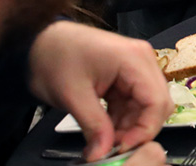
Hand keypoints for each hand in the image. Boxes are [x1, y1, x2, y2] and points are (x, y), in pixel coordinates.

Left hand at [27, 22, 171, 161]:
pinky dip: (121, 118)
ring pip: (146, 106)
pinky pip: (134, 102)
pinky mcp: (127, 75)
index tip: (122, 148)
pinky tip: (104, 129)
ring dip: (128, 126)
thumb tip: (102, 153)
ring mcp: (136, 67)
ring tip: (103, 140)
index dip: (144, 129)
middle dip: (138, 129)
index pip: (156, 101)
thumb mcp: (72, 95)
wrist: (38, 42)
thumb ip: (93, 125)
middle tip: (112, 147)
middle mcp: (143, 61)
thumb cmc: (54, 58)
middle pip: (156, 103)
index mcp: (135, 59)